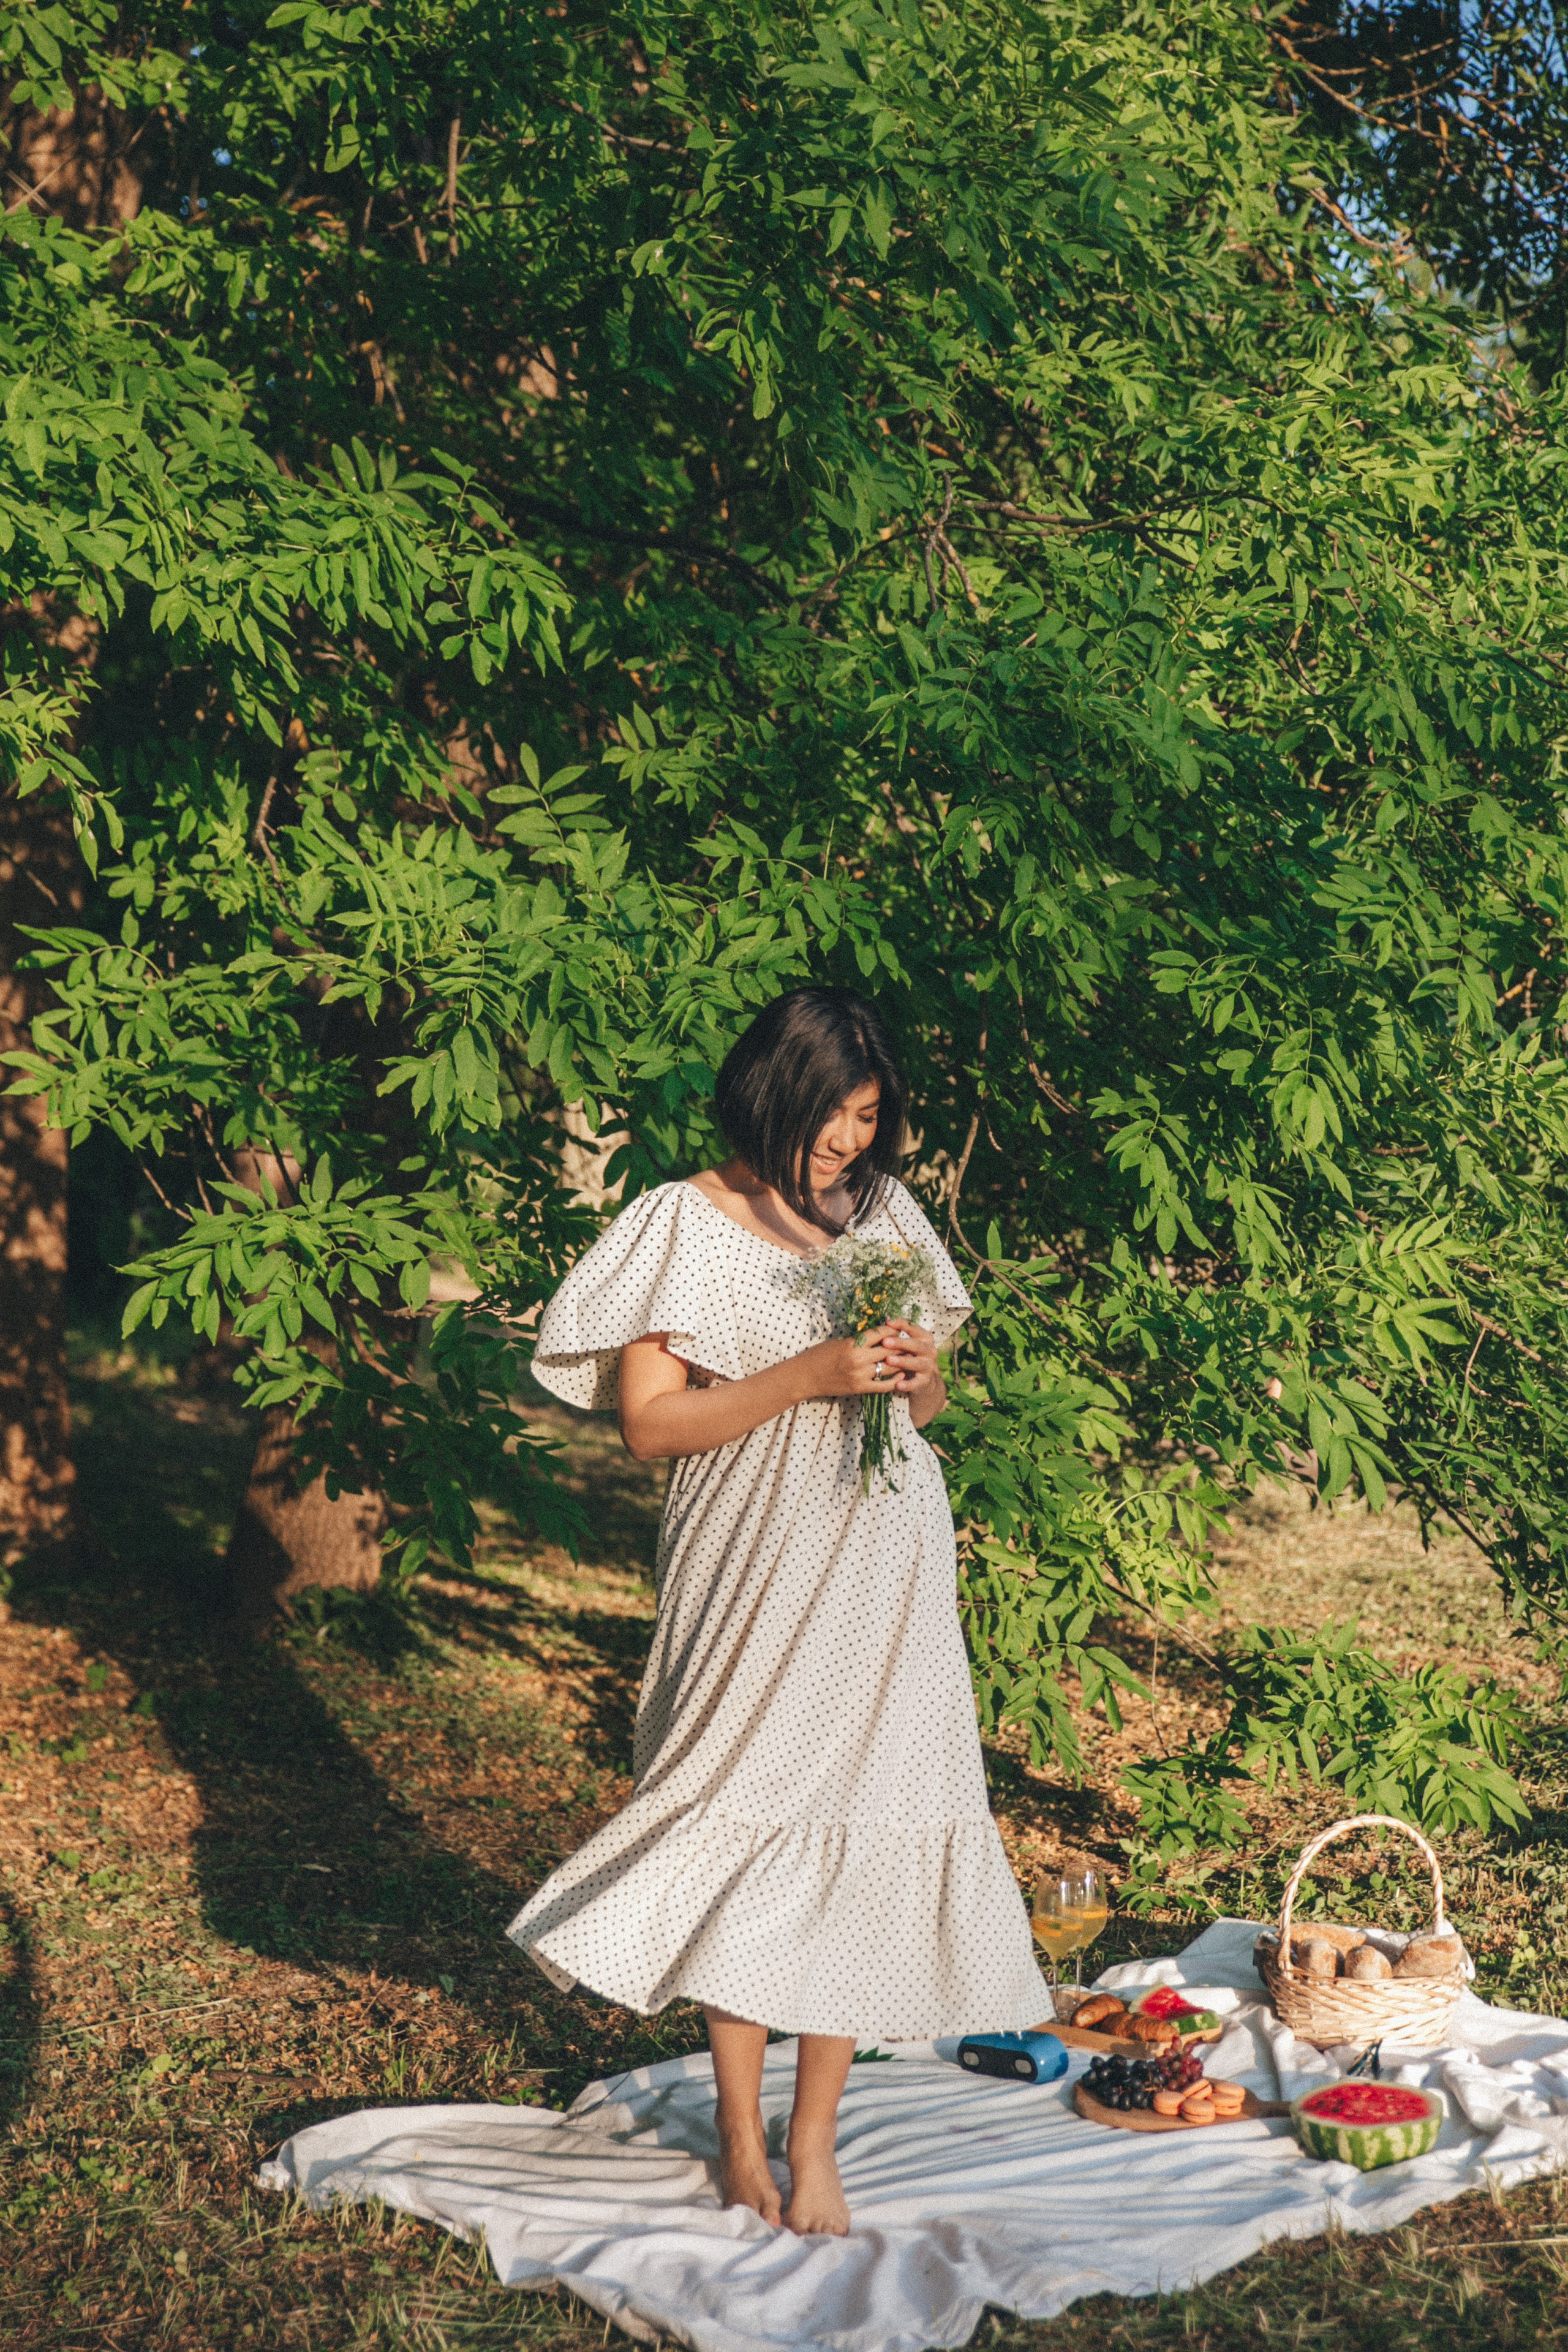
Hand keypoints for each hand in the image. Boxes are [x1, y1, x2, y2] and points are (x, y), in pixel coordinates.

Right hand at [793, 1321, 937, 1400]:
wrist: (805, 1377)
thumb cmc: (819, 1355)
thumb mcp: (839, 1341)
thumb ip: (859, 1340)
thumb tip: (878, 1336)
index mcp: (853, 1344)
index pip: (880, 1333)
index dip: (893, 1329)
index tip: (900, 1327)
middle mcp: (859, 1359)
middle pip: (889, 1350)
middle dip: (902, 1345)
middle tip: (911, 1342)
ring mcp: (860, 1375)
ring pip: (889, 1367)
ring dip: (901, 1362)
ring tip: (910, 1358)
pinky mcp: (859, 1388)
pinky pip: (883, 1386)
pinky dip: (894, 1381)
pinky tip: (901, 1377)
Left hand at [875, 1319, 939, 1399]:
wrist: (925, 1380)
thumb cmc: (912, 1356)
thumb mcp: (908, 1343)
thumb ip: (899, 1332)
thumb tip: (887, 1320)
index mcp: (925, 1338)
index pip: (914, 1329)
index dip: (902, 1325)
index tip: (888, 1322)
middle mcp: (930, 1351)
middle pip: (916, 1345)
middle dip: (901, 1343)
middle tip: (885, 1342)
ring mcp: (929, 1366)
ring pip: (917, 1363)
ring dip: (903, 1361)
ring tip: (889, 1360)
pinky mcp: (925, 1381)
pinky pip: (916, 1383)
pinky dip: (907, 1384)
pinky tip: (897, 1384)